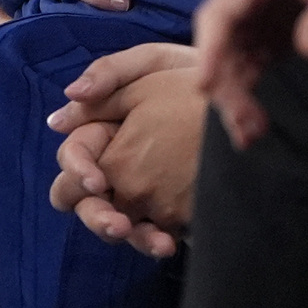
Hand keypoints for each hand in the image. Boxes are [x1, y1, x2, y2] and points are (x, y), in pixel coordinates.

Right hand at [47, 43, 203, 257]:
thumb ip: (109, 74)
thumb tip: (66, 102)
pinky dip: (154, 242)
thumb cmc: (191, 72)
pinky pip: (148, 234)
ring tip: (152, 241)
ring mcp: (137, 191)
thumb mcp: (151, 63)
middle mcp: (112, 166)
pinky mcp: (164, 209)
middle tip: (118, 224)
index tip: (99, 180)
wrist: (242, 92)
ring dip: (125, 235)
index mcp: (101, 131)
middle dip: (96, 216)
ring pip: (112, 223)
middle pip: (81, 200)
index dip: (78, 171)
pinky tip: (168, 244)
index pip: (72, 157)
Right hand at [193, 0, 307, 148]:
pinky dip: (246, 95)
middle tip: (243, 122)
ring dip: (234, 97)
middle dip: (225, 84)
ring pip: (228, 61)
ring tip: (251, 134)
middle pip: (218, 42)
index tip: (205, 86)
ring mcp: (250, 17)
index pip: (221, 14)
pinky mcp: (261, 36)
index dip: (211, 50)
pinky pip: (245, 68)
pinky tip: (253, 125)